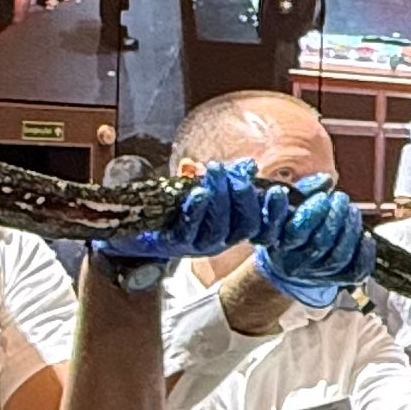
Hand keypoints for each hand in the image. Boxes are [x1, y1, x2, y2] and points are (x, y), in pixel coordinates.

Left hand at [96, 161, 268, 273]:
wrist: (132, 232)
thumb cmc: (172, 210)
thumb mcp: (202, 190)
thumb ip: (225, 180)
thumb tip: (249, 165)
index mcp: (230, 229)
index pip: (260, 223)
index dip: (272, 211)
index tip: (278, 191)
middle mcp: (218, 240)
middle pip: (242, 223)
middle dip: (241, 194)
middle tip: (233, 170)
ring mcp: (197, 244)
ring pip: (219, 226)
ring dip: (220, 196)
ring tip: (214, 171)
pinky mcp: (174, 244)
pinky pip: (189, 228)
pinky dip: (196, 210)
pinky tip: (198, 193)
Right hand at [250, 185, 371, 307]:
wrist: (289, 263)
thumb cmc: (289, 225)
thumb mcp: (287, 207)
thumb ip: (304, 191)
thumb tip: (326, 180)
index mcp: (280, 244)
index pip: (297, 232)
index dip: (312, 213)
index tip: (323, 197)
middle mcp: (297, 263)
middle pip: (321, 243)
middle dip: (336, 216)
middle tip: (341, 198)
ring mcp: (318, 274)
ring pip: (339, 257)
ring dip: (350, 230)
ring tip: (352, 211)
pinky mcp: (336, 279)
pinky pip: (355, 272)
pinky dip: (365, 255)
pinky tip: (366, 238)